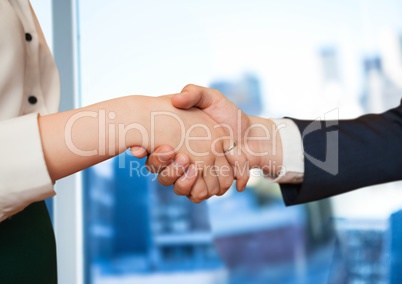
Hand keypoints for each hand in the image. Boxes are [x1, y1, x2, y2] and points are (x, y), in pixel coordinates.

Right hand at [129, 94, 248, 202]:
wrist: (252, 136)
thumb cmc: (229, 115)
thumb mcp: (211, 98)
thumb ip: (193, 94)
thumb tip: (176, 100)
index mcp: (174, 141)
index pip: (149, 150)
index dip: (140, 150)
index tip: (140, 148)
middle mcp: (180, 160)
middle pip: (160, 172)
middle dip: (162, 166)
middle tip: (177, 154)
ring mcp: (194, 175)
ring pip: (176, 187)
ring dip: (180, 180)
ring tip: (191, 166)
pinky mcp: (208, 184)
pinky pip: (196, 195)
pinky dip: (198, 188)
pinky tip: (202, 174)